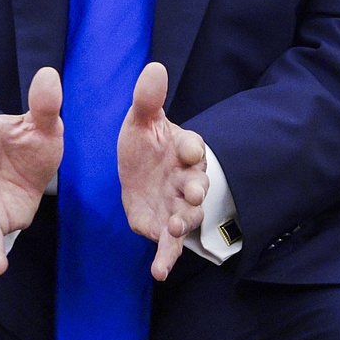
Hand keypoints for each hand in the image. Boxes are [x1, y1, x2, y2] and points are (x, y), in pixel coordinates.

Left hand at [117, 62, 208, 280]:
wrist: (141, 172)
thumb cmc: (147, 144)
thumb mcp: (142, 121)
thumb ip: (148, 100)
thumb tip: (154, 66)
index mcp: (185, 150)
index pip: (193, 147)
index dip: (189, 148)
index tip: (184, 147)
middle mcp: (188, 180)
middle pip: (198, 184)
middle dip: (197, 189)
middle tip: (194, 193)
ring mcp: (179, 206)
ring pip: (188, 216)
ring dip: (185, 222)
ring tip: (177, 227)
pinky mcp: (164, 227)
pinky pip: (169, 245)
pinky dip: (166, 258)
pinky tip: (158, 272)